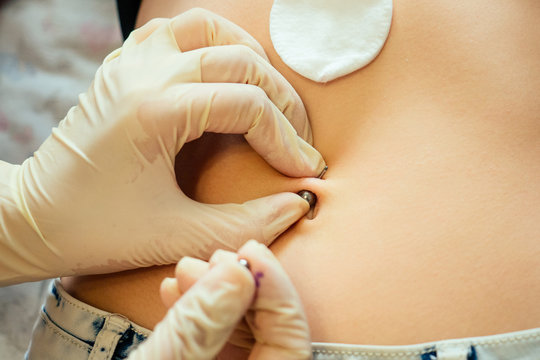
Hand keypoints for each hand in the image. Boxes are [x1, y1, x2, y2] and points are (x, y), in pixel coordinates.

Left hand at [0, 8, 324, 284]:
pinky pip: (176, 30)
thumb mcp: (174, 236)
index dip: (287, 140)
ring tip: (271, 100)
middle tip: (297, 142)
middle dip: (282, 102)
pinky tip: (224, 75)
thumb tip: (298, 203)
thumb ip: (245, 223)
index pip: (249, 105)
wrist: (34, 216)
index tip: (305, 170)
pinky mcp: (123, 65)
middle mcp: (144, 74)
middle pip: (241, 62)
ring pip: (211, 29)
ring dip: (251, 59)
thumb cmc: (93, 229)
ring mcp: (130, 63)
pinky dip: (212, 43)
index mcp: (155, 111)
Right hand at [128, 240, 310, 359]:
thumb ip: (198, 328)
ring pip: (235, 329)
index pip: (292, 335)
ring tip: (188, 268)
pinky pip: (208, 338)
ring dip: (213, 292)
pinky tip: (177, 288)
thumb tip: (237, 272)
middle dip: (241, 285)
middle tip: (219, 257)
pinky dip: (195, 310)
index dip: (276, 287)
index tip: (253, 252)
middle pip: (266, 327)